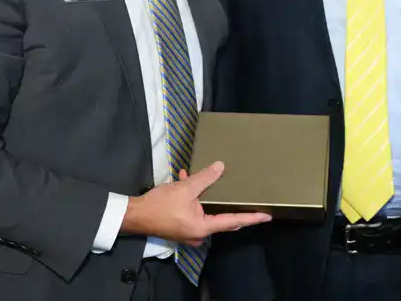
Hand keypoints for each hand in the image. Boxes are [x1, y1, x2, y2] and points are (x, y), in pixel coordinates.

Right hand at [121, 161, 271, 245]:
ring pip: (207, 211)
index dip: (251, 218)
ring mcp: (189, 231)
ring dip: (207, 195)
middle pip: (222, 218)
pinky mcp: (180, 225)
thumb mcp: (185, 188)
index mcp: (203, 227)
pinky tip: (185, 177)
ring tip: (211, 177)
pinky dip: (193, 196)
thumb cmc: (160, 205)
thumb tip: (221, 167)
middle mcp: (198, 233)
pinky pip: (194, 210)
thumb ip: (205, 178)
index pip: (234, 221)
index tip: (267, 215)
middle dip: (232, 205)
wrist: (133, 215)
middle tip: (250, 198)